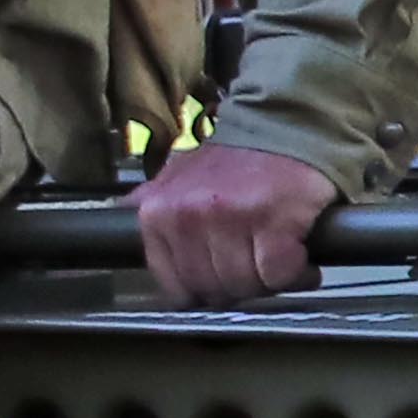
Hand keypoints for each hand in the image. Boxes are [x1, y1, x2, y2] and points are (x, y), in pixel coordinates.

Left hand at [132, 140, 338, 302]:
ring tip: (275, 256)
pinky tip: (297, 255)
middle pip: (213, 291)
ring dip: (267, 281)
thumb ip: (151, 199)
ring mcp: (229, 219)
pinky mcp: (272, 222)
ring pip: (245, 286)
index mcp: (157, 213)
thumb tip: (120, 214)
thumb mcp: (178, 174)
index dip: (206, 289)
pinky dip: (295, 272)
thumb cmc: (235, 159)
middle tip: (256, 263)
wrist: (284, 126)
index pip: (177, 288)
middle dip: (239, 286)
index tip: (224, 274)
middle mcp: (187, 216)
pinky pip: (278, 275)